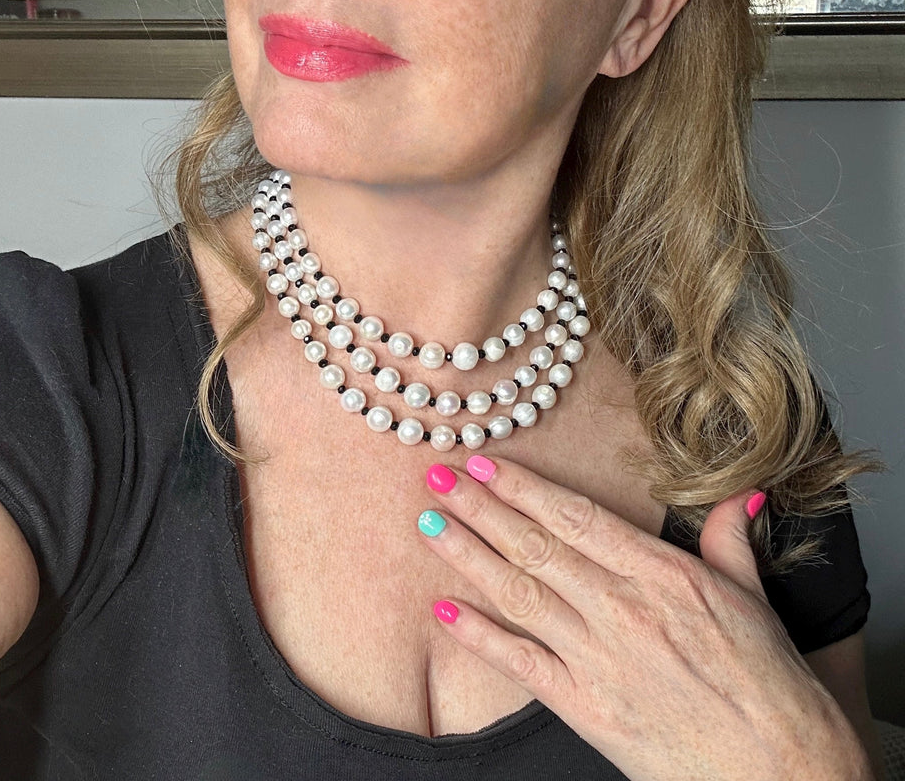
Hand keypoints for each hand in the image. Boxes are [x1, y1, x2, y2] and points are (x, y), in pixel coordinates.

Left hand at [418, 456, 872, 780]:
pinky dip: (479, 636)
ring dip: (468, 555)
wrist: (781, 771)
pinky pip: (520, 663)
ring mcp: (598, 657)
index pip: (576, 517)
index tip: (486, 462)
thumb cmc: (767, 683)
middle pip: (535, 546)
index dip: (525, 487)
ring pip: (519, 593)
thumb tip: (735, 495)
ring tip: (429, 524)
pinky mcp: (585, 707)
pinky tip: (444, 612)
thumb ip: (728, 539)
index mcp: (660, 573)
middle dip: (480, 508)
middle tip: (437, 478)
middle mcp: (622, 607)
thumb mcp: (750, 596)